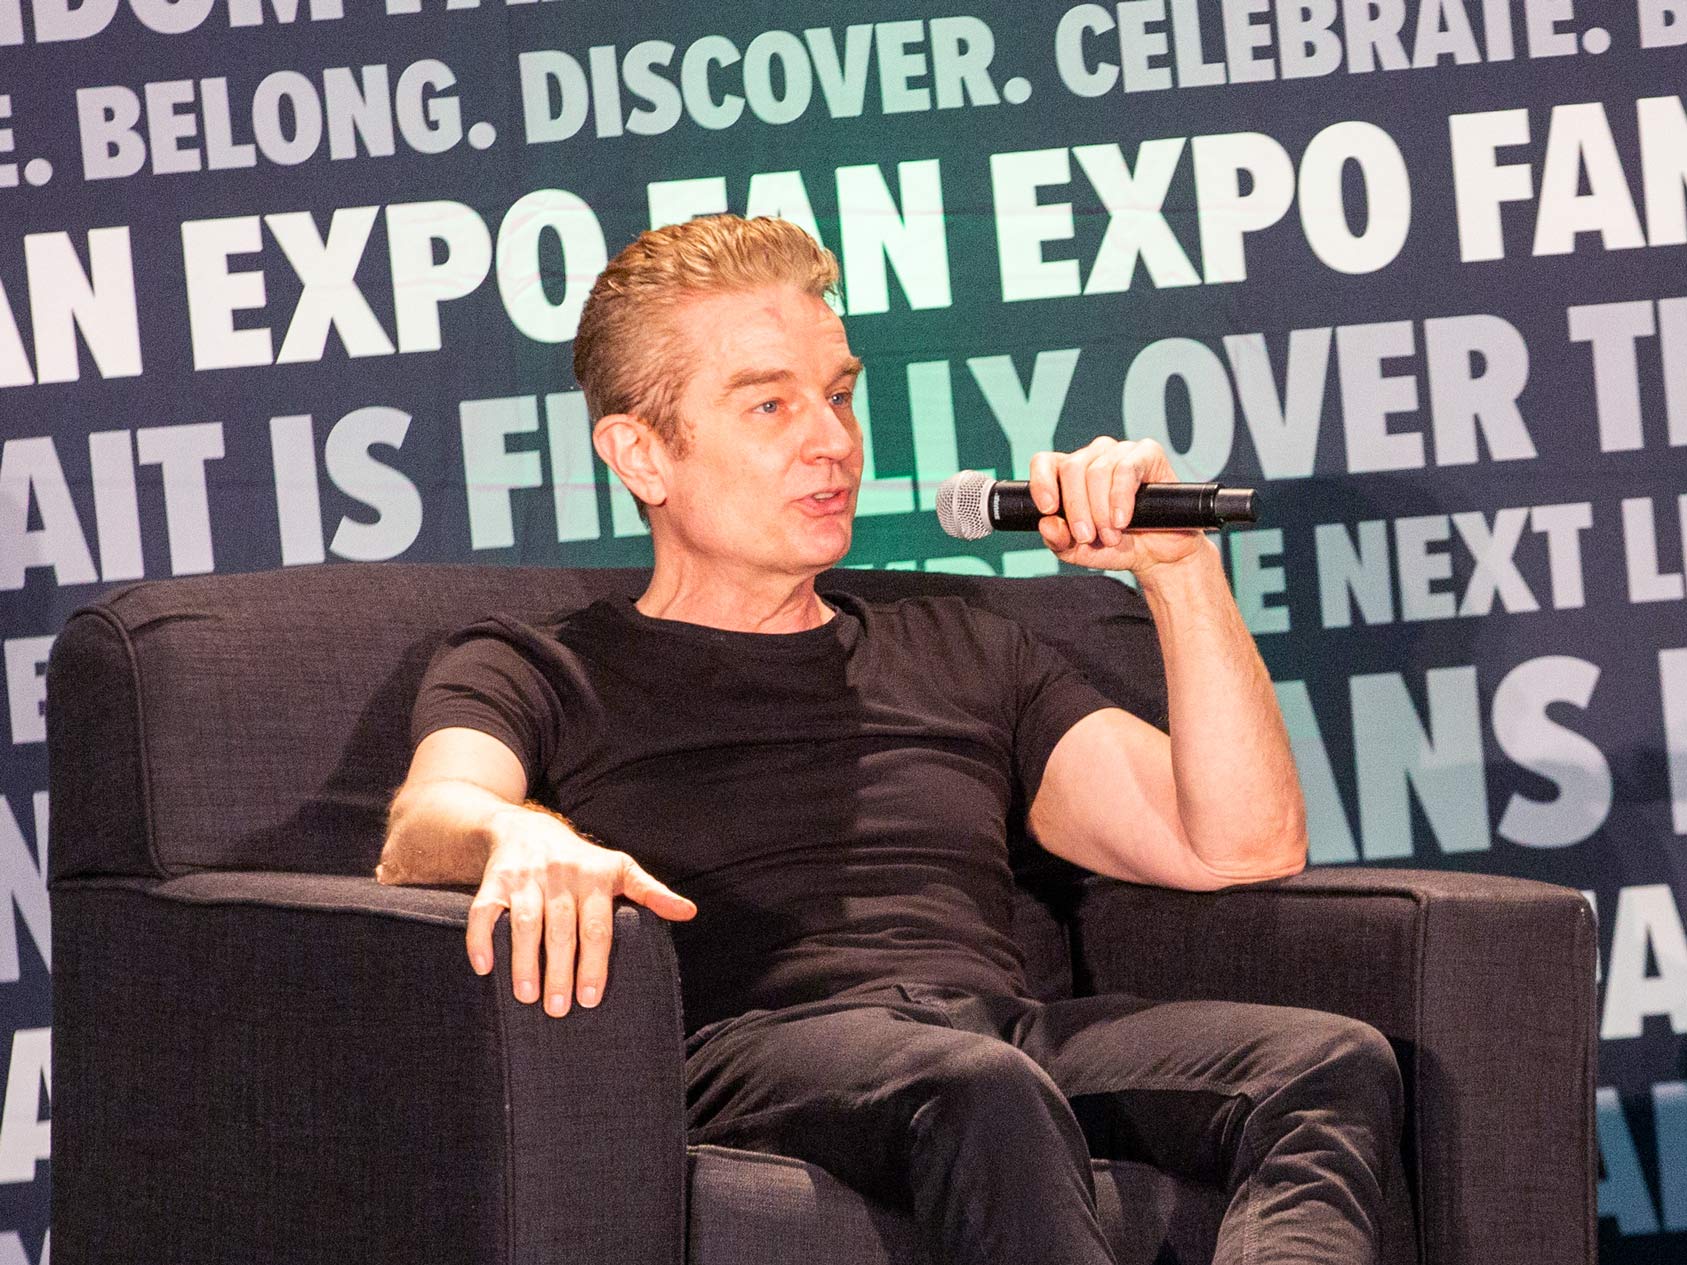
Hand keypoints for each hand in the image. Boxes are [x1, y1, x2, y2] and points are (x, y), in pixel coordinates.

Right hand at [466, 805, 695, 1015]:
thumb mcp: (619, 868)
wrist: (526, 828)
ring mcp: (526, 878)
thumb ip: (651, 891)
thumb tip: (690, 912)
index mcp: (595, 876)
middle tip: (559, 1009)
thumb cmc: (581, 861)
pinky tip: (484, 967)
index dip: (594, 963)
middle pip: (561, 929)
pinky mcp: (494, 881)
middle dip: (560, 971)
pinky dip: (481, 939)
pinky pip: (483, 911)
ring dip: (524, 961)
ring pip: (524, 922)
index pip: (597, 926)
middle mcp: (561, 875)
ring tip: (527, 997)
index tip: (591, 999)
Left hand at [1028, 437, 1206, 574]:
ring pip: (1097, 470)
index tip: (1049, 509)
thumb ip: (1059, 541)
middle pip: (1071, 468)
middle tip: (1087, 536)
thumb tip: (1046, 524)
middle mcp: (1093, 457)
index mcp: (1070, 474)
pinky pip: (1125, 469)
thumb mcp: (1080, 552)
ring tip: (1112, 536)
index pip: (1045, 462)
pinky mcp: (1147, 453)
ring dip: (1101, 510)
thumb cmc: (1118, 546)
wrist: (1159, 555)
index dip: (1042, 482)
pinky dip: (1120, 498)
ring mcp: (1120, 451)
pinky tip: (1122, 520)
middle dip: (1077, 508)